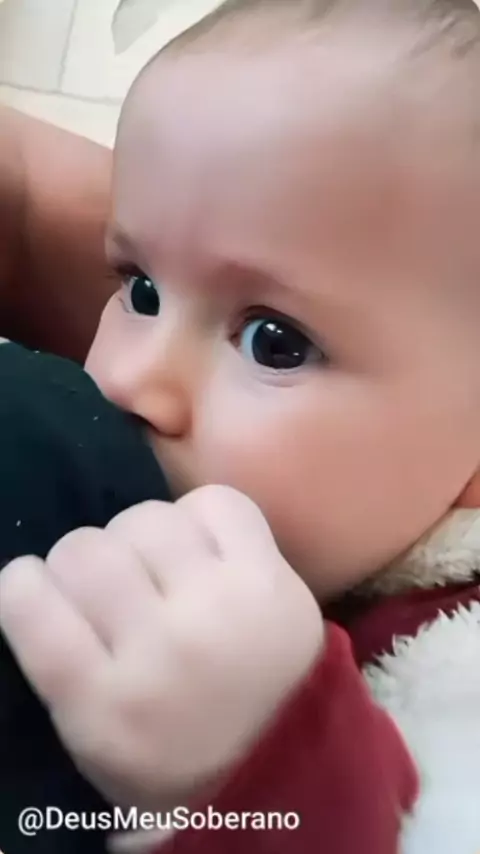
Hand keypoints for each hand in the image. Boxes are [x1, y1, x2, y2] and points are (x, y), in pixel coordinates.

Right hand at [0, 486, 322, 808]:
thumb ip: (57, 658)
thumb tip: (43, 580)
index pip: (27, 601)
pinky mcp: (270, 579)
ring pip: (146, 518)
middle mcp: (162, 648)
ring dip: (137, 536)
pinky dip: (198, 517)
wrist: (286, 765)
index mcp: (103, 704)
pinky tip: (198, 547)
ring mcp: (221, 607)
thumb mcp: (89, 735)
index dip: (23, 585)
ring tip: (154, 565)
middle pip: (84, 550)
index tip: (36, 591)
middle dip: (80, 562)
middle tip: (104, 588)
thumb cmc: (170, 756)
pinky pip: (217, 504)